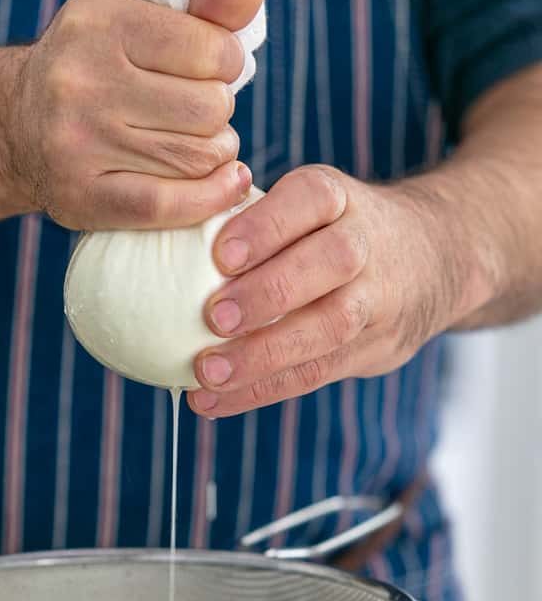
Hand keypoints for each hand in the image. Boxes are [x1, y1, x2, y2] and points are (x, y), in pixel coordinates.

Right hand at [8, 0, 263, 229]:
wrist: (14, 124)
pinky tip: (226, 183)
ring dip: (216, 154)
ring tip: (199, 143)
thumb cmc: (93, 64)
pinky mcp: (81, 197)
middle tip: (199, 112)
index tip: (210, 69)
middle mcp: (82, 83)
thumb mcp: (135, 14)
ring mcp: (79, 145)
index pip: (211, 51)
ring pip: (197, 158)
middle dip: (218, 111)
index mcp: (101, 24)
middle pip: (208, 109)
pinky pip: (168, 206)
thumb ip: (200, 3)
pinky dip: (210, 198)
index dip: (227, 63)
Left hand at [187, 165, 487, 416]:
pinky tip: (213, 402)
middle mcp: (368, 243)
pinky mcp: (376, 347)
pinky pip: (319, 372)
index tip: (221, 254)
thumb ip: (259, 219)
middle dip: (272, 291)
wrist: (436, 258)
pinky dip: (262, 391)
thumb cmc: (335, 230)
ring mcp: (379, 299)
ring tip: (207, 373)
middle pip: (332, 262)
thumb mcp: (314, 205)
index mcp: (341, 198)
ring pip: (330, 326)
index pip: (312, 198)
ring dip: (265, 355)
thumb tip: (164, 237)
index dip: (269, 224)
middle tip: (214, 316)